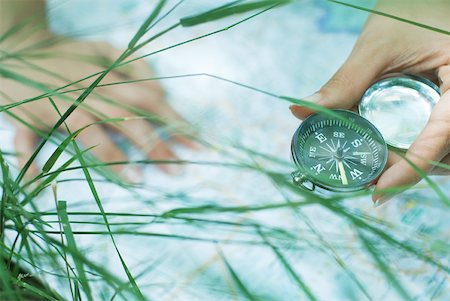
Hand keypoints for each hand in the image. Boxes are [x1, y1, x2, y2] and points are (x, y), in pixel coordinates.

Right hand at [1, 37, 195, 177]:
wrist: (19, 47)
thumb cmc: (70, 53)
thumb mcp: (107, 49)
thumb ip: (137, 66)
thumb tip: (162, 92)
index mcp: (108, 77)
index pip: (149, 100)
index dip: (174, 122)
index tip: (197, 144)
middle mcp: (88, 93)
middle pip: (127, 119)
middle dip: (155, 145)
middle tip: (178, 169)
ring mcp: (59, 106)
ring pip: (88, 132)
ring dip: (111, 155)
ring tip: (137, 179)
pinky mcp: (30, 116)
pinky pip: (27, 140)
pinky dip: (29, 160)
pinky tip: (36, 182)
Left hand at [289, 0, 449, 203]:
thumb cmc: (412, 9)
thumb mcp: (378, 46)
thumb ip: (345, 82)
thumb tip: (299, 110)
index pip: (443, 134)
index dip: (411, 167)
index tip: (378, 189)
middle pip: (444, 150)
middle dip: (405, 169)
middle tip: (366, 179)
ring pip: (442, 149)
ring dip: (407, 162)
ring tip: (371, 168)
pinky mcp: (447, 104)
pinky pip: (436, 135)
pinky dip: (412, 147)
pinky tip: (384, 150)